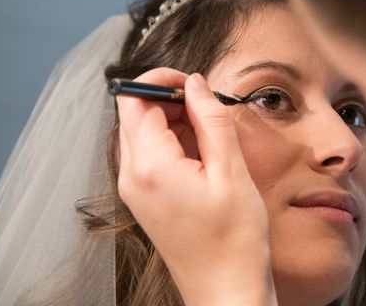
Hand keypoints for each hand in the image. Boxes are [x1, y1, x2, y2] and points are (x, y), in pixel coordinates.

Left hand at [116, 67, 276, 305]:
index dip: (163, 80)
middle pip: (135, 113)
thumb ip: (211, 120)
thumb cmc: (234, 240)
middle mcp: (132, 176)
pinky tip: (203, 157)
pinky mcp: (144, 198)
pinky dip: (173, 143)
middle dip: (170, 100)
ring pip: (143, 132)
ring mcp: (135, 190)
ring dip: (174, 122)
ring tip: (210, 139)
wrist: (226, 291)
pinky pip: (150, 155)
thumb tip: (197, 83)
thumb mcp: (231, 171)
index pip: (136, 98)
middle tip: (208, 111)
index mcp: (149, 166)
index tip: (194, 84)